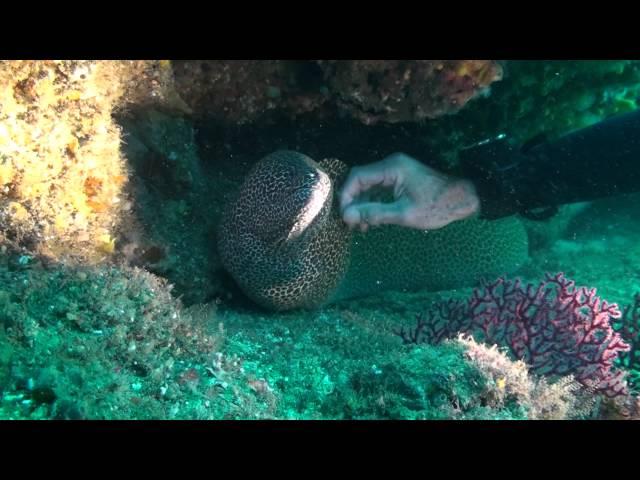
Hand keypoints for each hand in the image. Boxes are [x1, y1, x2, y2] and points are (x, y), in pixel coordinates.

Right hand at [339, 152, 479, 231]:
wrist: (464, 199)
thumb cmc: (437, 206)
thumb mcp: (404, 214)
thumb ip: (374, 213)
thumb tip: (347, 216)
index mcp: (391, 168)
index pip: (357, 177)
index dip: (346, 196)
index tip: (345, 216)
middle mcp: (390, 165)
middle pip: (360, 180)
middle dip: (353, 202)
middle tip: (351, 224)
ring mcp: (395, 171)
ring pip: (368, 186)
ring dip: (362, 205)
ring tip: (362, 226)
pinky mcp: (399, 179)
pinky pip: (378, 188)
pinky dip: (372, 203)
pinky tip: (372, 220)